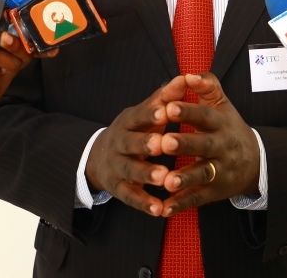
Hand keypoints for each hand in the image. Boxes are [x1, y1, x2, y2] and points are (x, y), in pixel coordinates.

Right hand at [85, 78, 187, 215]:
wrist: (101, 156)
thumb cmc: (135, 130)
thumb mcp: (146, 113)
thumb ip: (165, 98)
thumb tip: (185, 77)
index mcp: (128, 121)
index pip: (138, 116)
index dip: (149, 115)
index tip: (164, 112)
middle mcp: (119, 142)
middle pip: (130, 143)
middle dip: (145, 144)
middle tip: (162, 144)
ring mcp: (116, 166)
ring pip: (130, 170)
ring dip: (146, 174)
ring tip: (164, 178)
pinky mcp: (118, 187)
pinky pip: (130, 196)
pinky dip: (144, 203)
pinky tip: (159, 209)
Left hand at [160, 73, 259, 217]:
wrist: (256, 161)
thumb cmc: (228, 128)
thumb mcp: (222, 104)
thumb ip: (207, 86)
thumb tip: (188, 74)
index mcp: (221, 123)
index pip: (205, 115)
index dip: (188, 111)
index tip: (169, 107)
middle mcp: (222, 146)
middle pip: (204, 145)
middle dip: (185, 144)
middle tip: (165, 142)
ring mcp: (220, 170)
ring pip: (203, 174)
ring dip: (185, 178)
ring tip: (167, 181)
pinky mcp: (215, 191)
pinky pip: (198, 198)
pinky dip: (181, 204)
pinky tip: (165, 208)